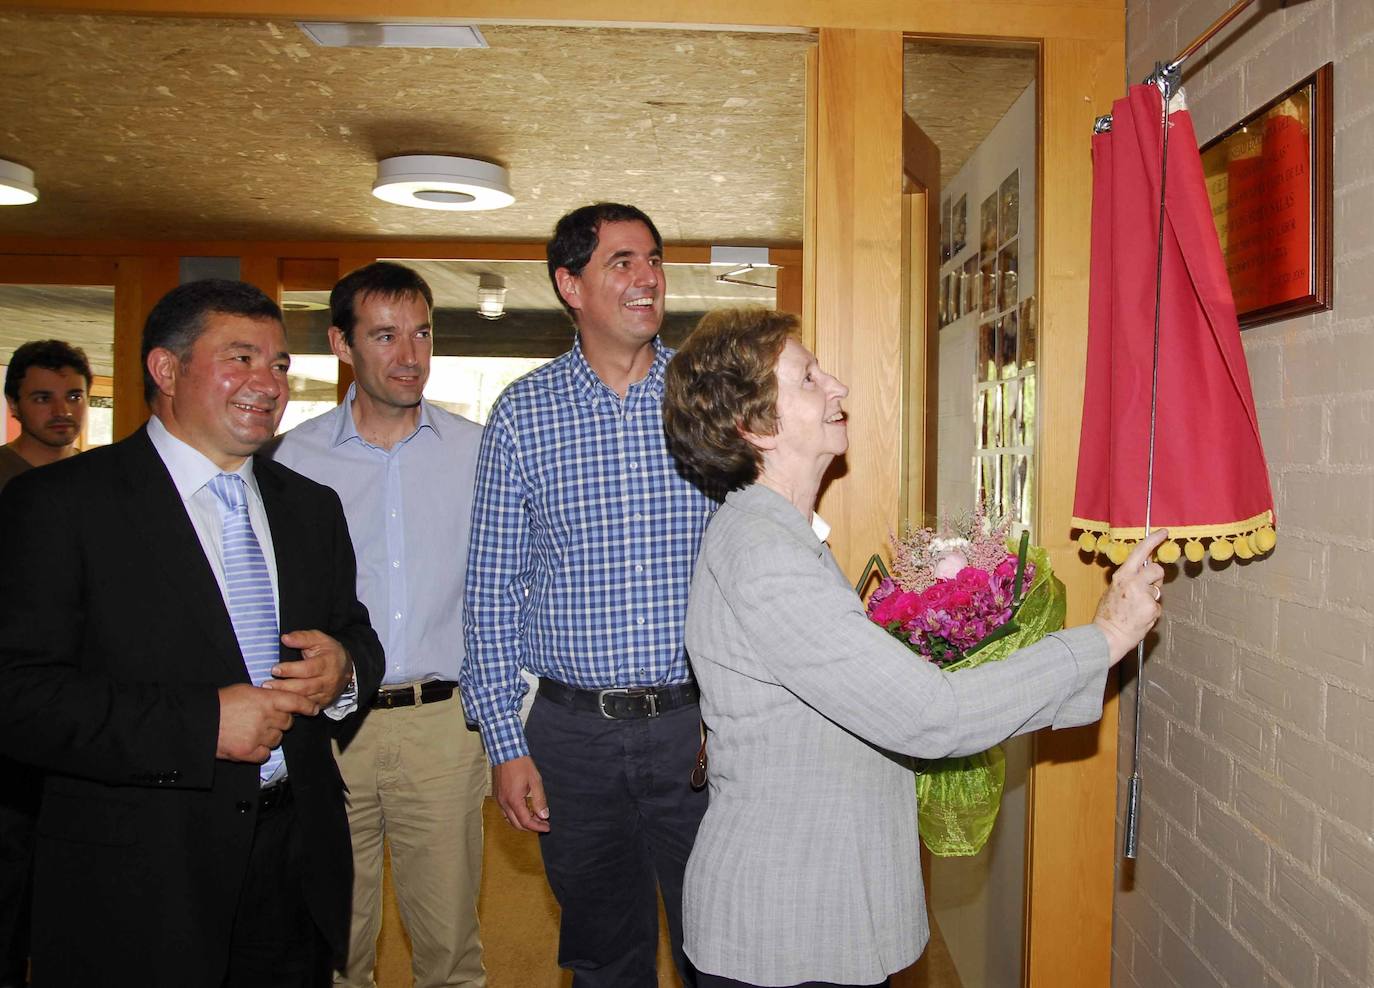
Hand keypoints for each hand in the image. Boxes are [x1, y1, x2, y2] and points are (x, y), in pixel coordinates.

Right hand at [217, 683, 317, 762]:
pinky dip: (260, 750)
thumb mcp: (244, 690)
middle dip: (280, 721)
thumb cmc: (220, 703)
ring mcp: (258, 736)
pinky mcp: (249, 752)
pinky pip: (266, 754)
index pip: (295, 702)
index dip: (306, 706)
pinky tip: (249, 743)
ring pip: (277, 738)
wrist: (199, 722)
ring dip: (270, 736)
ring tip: (253, 730)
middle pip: (287, 722)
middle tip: (266, 719)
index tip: (313, 709)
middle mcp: (265, 717)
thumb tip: (277, 700)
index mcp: (265, 699)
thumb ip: (264, 696)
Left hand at [268, 630, 353, 707]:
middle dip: (284, 686)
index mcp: (328, 663)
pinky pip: (306, 707)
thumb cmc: (329, 651)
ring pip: (305, 699)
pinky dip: (293, 706)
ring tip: (270, 693)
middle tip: (266, 684)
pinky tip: (280, 702)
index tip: (274, 669)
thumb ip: (302, 637)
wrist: (346, 668)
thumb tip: (285, 638)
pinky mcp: (322, 703)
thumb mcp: (319, 639)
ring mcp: (326, 694)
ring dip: (286, 697)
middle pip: (305, 686)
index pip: (308, 668)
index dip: (290, 670)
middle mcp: (328, 680)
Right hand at [493, 755, 549, 832]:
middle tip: (543, 824)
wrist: (505, 752)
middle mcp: (504, 803)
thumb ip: (540, 800)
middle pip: (517, 824)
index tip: (547, 827)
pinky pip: (505, 813)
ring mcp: (499, 800)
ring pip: (510, 820)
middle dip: (531, 827)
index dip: (538, 827)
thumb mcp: (535, 781)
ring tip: (535, 818)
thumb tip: (544, 816)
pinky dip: (515, 816)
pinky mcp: (497, 796)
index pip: (526, 822)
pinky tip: (524, 811)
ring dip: (522, 822)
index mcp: (514, 800)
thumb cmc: (521, 765)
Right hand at [1093, 529, 1167, 663]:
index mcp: (1122, 576)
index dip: (1153, 540)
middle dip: (1157, 577)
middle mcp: (1133, 582)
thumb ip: (1130, 580)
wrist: (1107, 636)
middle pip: (1156, 569)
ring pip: (1158, 590)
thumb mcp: (1114, 590)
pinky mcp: (1152, 608)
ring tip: (1138, 609)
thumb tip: (1146, 572)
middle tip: (1150, 587)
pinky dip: (1152, 613)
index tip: (1164, 533)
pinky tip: (1140, 618)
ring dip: (1152, 598)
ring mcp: (1144, 595)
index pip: (1140, 552)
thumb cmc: (1109, 616)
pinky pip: (1158, 607)